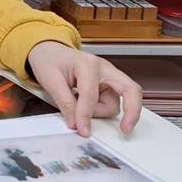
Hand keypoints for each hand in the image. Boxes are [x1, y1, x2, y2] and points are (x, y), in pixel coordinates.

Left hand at [27, 41, 142, 136]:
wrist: (49, 52)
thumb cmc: (49, 61)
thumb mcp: (50, 80)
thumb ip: (64, 102)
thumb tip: (75, 123)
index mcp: (88, 63)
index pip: (90, 95)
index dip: (86, 115)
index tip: (83, 130)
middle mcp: (104, 68)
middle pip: (130, 90)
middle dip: (131, 111)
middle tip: (125, 129)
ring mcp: (109, 76)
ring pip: (116, 102)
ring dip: (100, 110)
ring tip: (77, 105)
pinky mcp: (108, 84)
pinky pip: (111, 102)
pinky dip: (101, 108)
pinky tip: (85, 105)